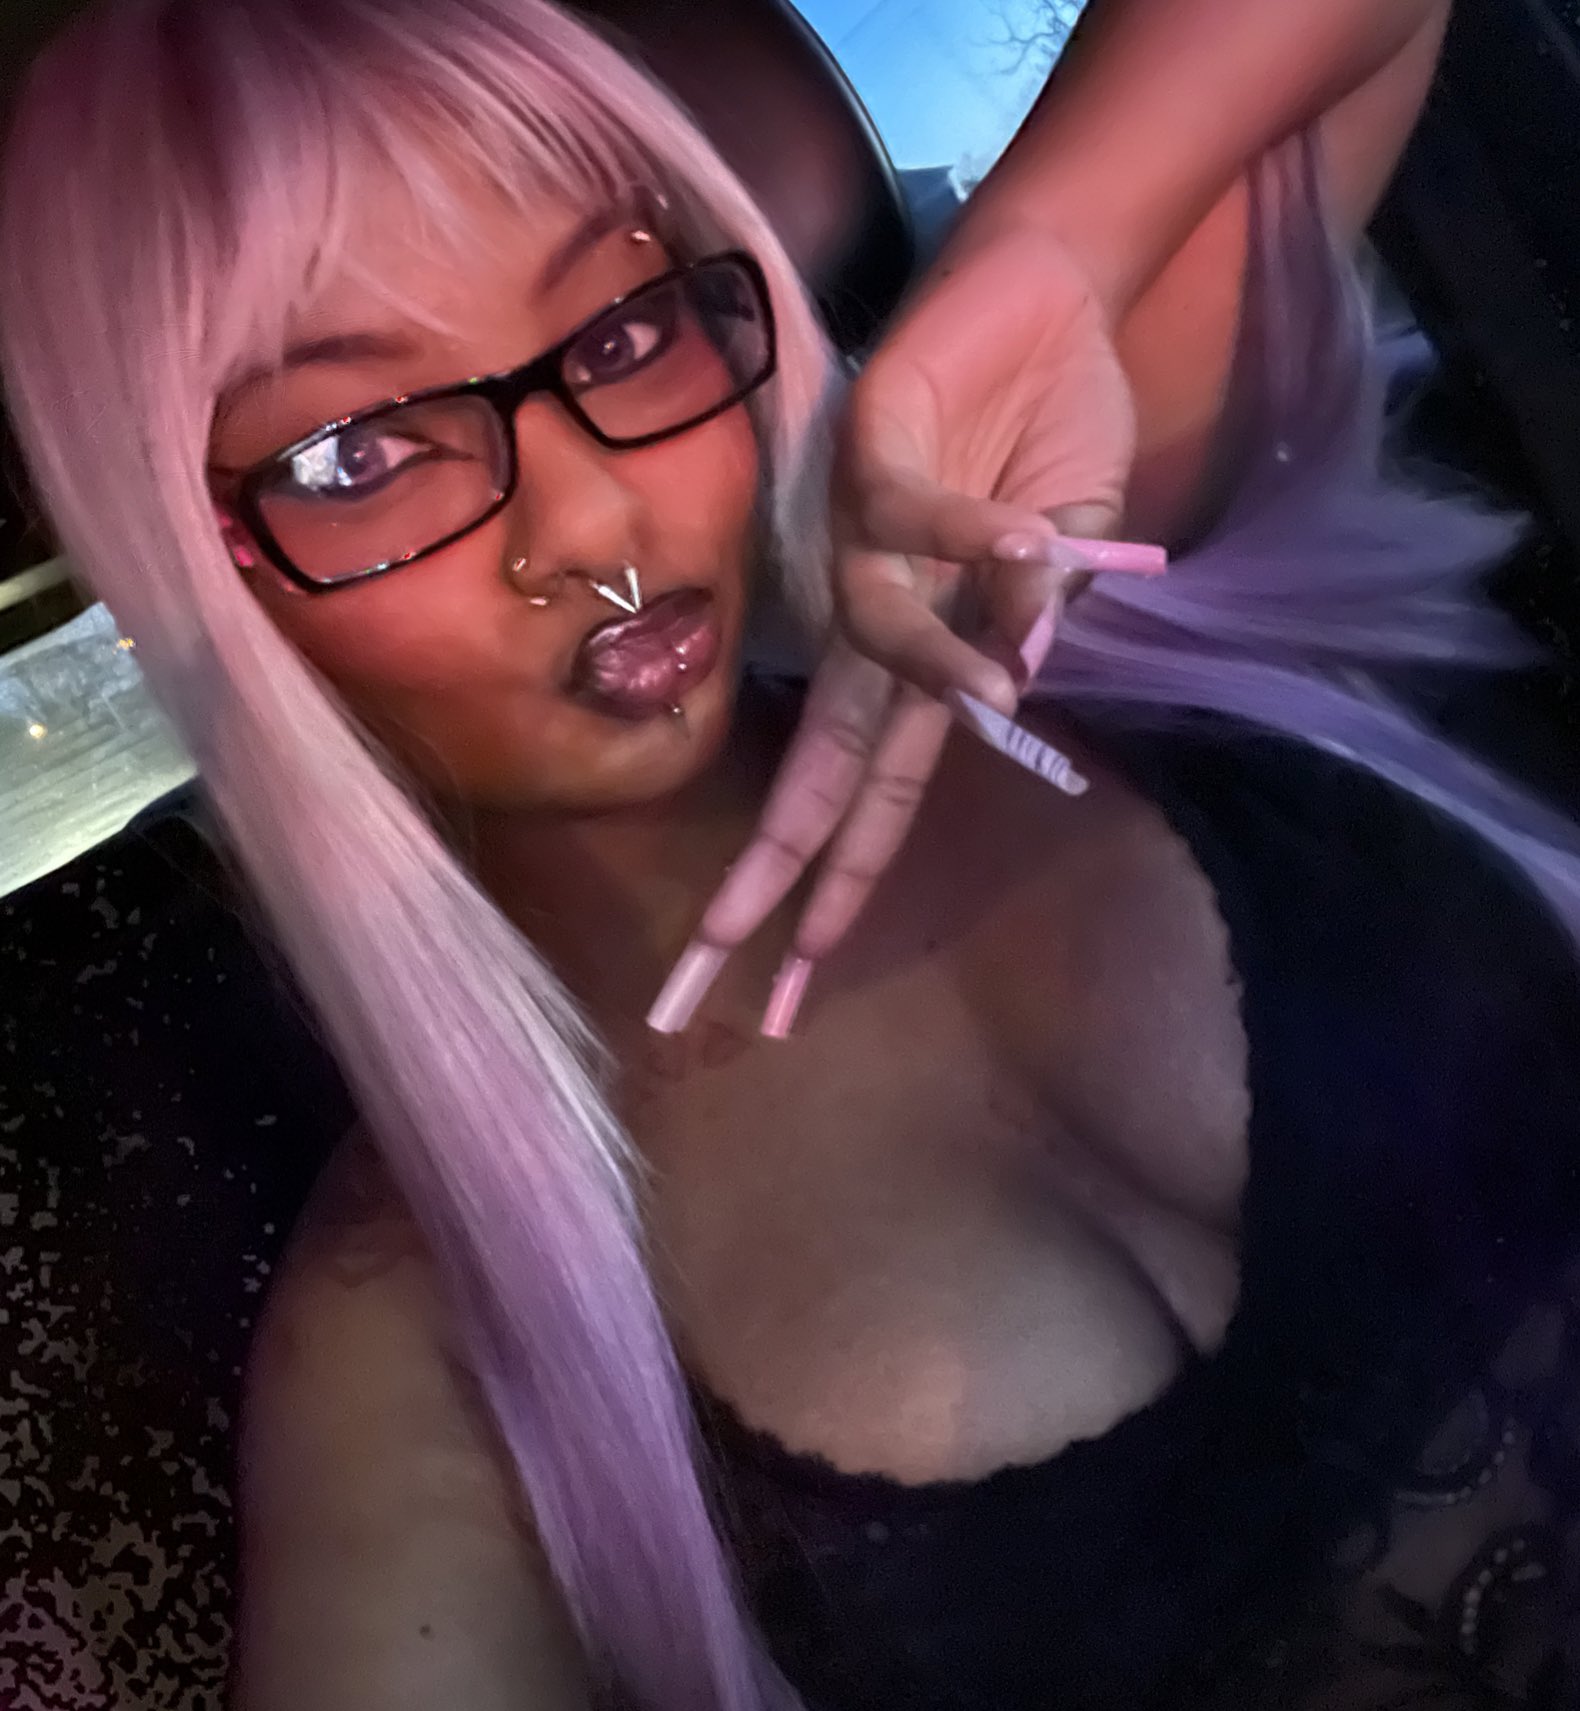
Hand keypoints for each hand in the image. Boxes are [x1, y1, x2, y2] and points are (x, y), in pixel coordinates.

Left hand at [648, 221, 1147, 1038]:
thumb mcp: (1067, 574)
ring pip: (873, 659)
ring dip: (943, 675)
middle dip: (760, 890)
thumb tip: (1011, 695)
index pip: (861, 816)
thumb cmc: (1053, 447)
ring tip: (1001, 682)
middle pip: (811, 786)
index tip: (784, 1003)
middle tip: (692, 992)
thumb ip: (1033, 635)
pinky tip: (1033, 544)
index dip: (825, 905)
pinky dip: (984, 544)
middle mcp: (874, 633)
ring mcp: (865, 554)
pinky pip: (920, 528)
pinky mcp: (873, 464)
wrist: (1050, 305)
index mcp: (918, 676)